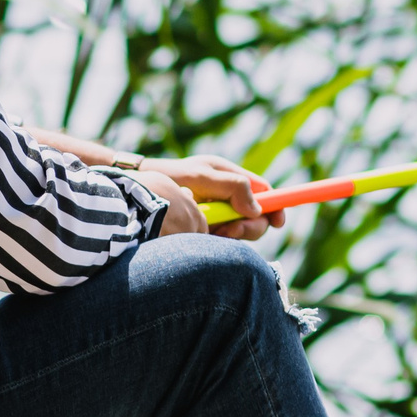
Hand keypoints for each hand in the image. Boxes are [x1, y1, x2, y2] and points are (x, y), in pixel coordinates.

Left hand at [130, 154, 278, 241]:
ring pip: (240, 229)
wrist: (138, 191)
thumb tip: (257, 208)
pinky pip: (223, 238)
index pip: (264, 192)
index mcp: (231, 176)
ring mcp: (217, 212)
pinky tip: (203, 236)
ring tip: (212, 231)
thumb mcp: (202, 176)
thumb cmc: (169, 177)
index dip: (276, 206)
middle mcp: (227, 195)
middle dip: (249, 226)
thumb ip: (233, 186)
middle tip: (230, 230)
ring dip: (232, 234)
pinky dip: (218, 240)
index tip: (278, 222)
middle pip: (257, 216)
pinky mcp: (206, 227)